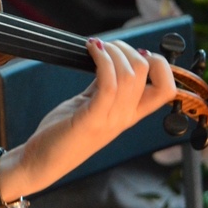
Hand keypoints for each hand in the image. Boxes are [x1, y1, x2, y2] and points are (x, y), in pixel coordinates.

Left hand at [0, 39, 176, 198]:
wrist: (40, 162)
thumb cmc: (62, 133)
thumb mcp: (88, 106)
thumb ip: (102, 87)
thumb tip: (109, 60)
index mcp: (129, 116)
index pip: (167, 90)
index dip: (160, 65)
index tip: (135, 52)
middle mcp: (125, 118)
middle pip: (147, 73)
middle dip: (127, 48)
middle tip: (106, 45)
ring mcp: (110, 119)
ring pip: (129, 75)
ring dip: (113, 50)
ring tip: (95, 45)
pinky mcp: (91, 118)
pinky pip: (108, 83)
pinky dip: (101, 59)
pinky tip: (90, 50)